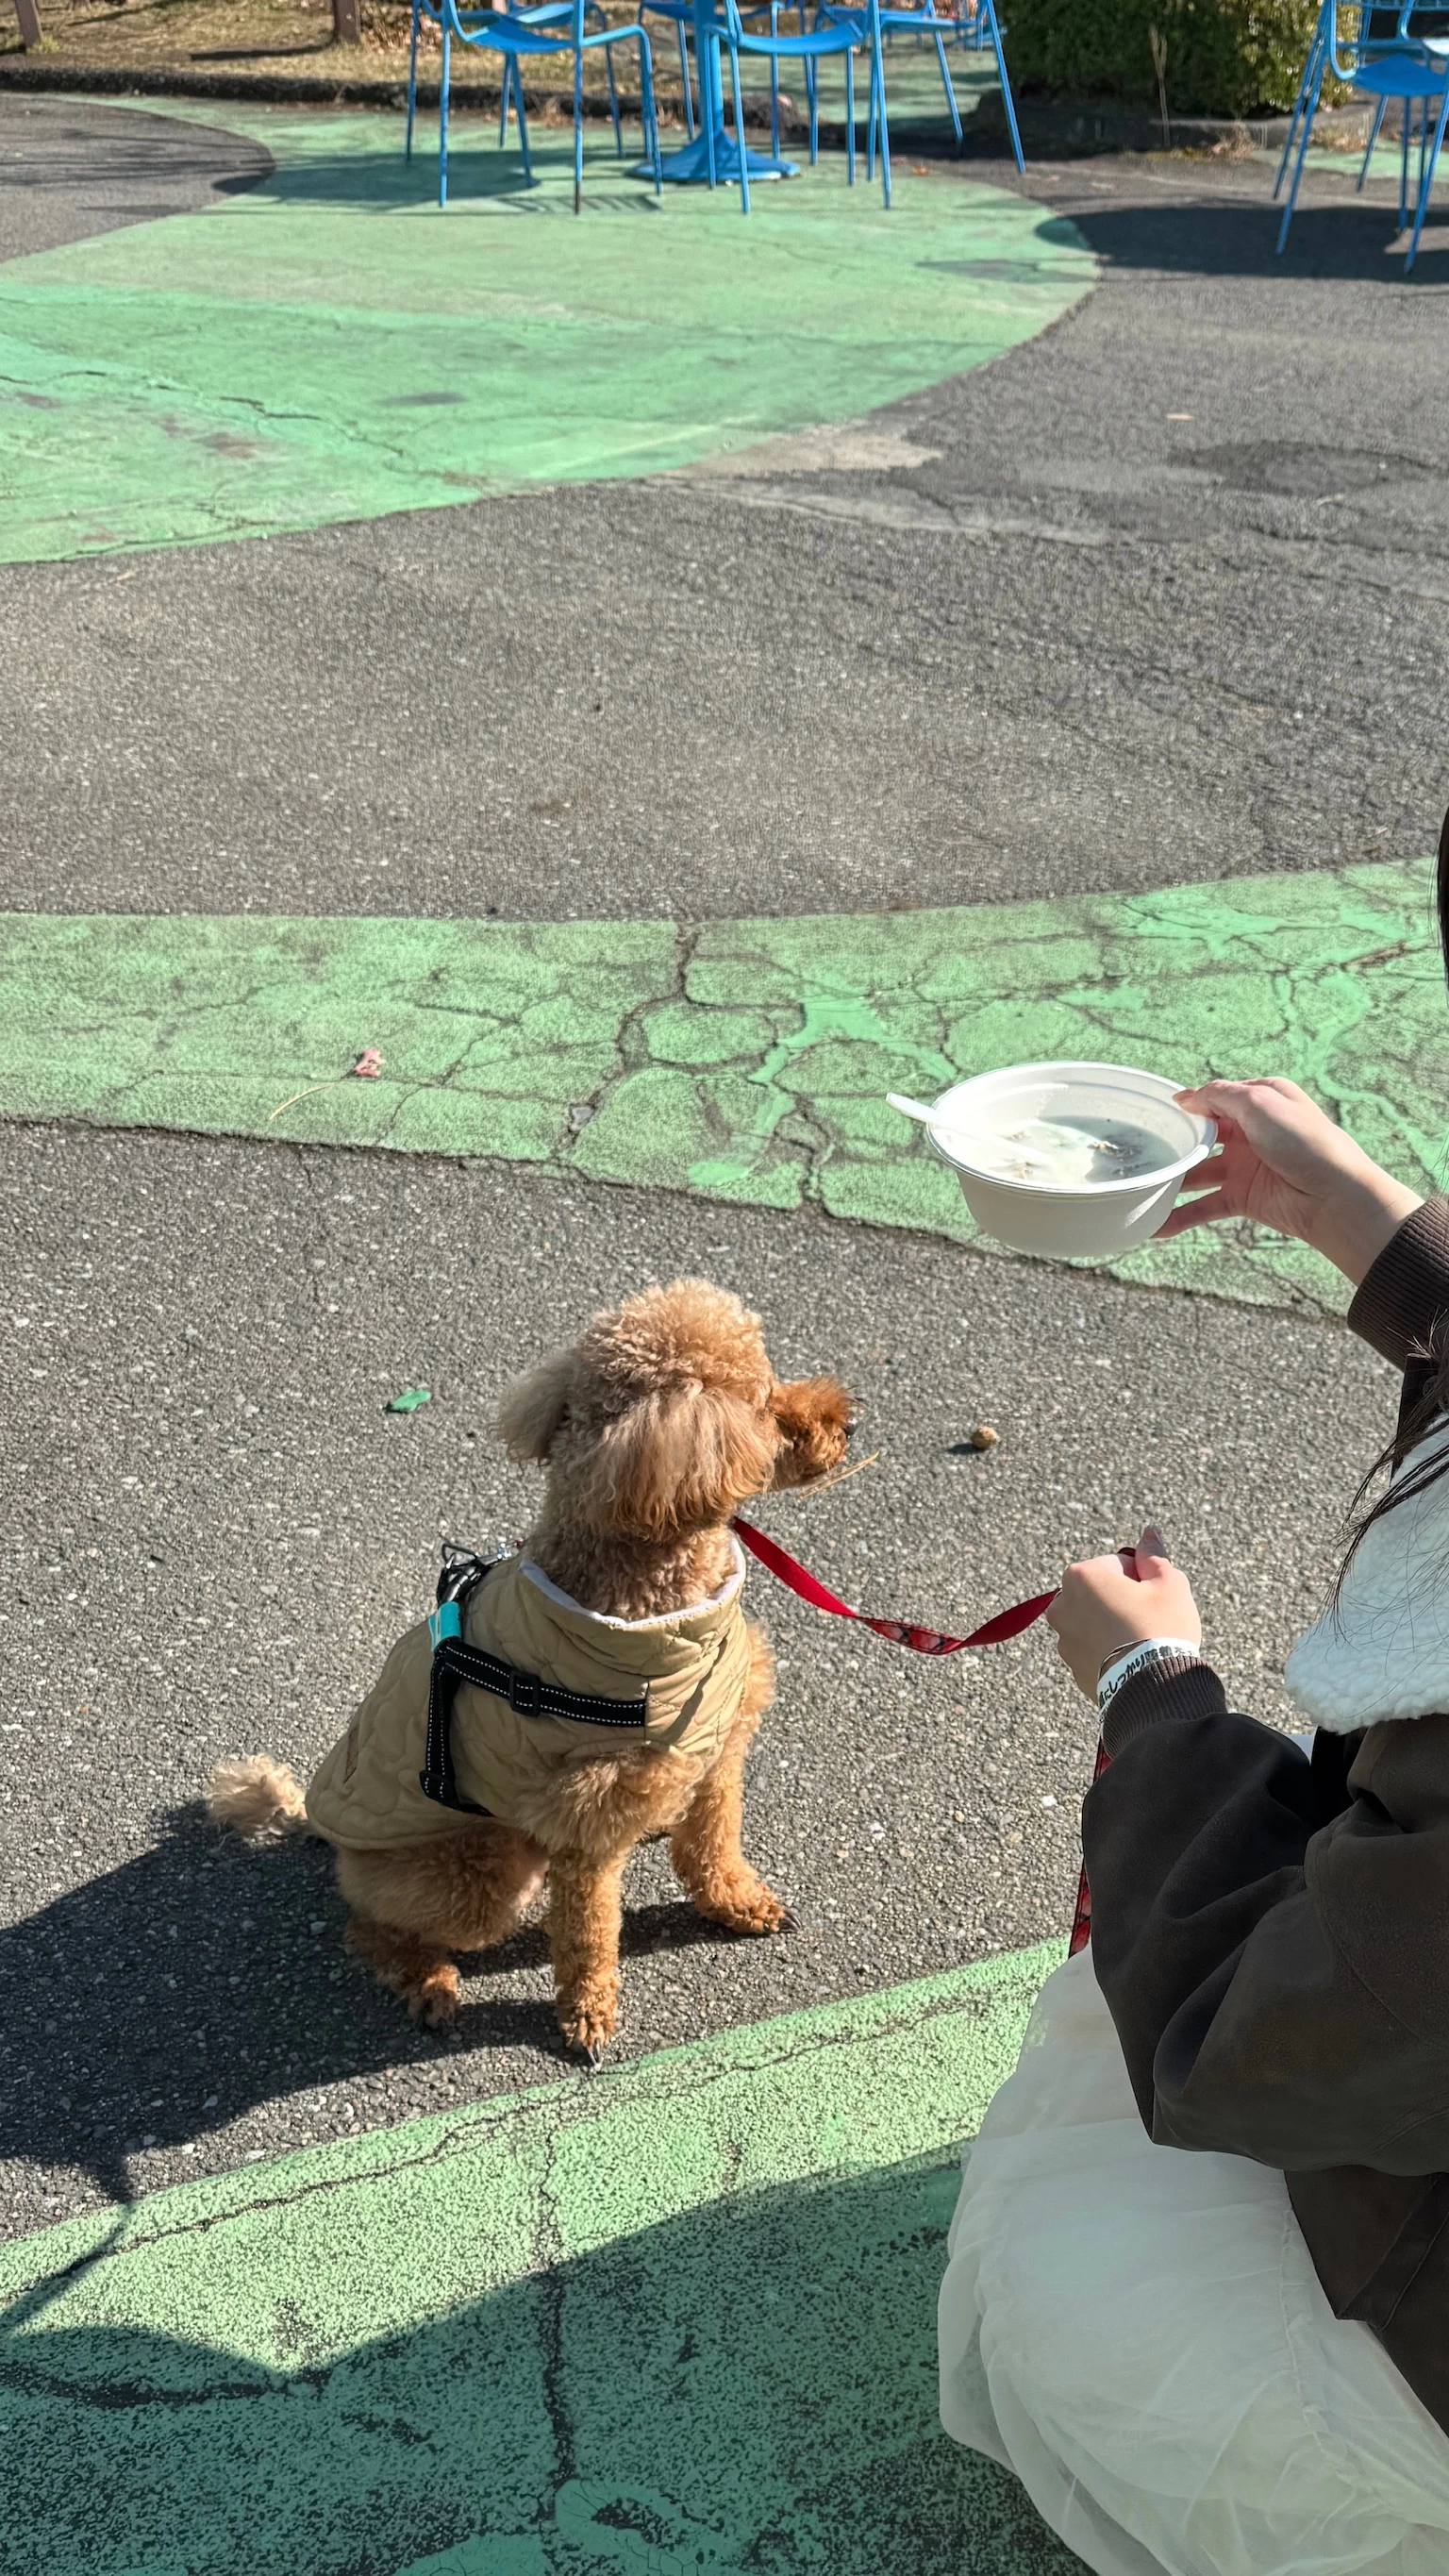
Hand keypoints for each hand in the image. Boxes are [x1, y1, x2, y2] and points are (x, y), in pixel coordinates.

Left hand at [1046, 1524, 1200, 1698]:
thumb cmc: (1161, 1629)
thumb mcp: (1168, 1584)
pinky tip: (1130, 1660)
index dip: (1140, 1578)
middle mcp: (1062, 1605)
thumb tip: (1149, 1533)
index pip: (1116, 1564)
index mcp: (1081, 1576)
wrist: (1152, 1689)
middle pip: (1101, 1592)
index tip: (1152, 1596)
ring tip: (1140, 1641)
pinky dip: (1108, 1649)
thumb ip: (1154, 1555)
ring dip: (1113, 1624)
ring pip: (1096, 1621)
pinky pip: (1093, 1648)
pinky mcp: (1072, 1666)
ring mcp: (1064, 1638)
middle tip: (1148, 1618)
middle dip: (1122, 1599)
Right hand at [1158, 1077, 1420, 1285]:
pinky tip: (1155, 1226)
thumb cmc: (1304, 1141)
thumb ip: (1219, 1095)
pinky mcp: (1242, 1198)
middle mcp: (1251, 1131)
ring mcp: (1245, 1166)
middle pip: (1202, 1134)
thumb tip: (1185, 1098)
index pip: (1215, 1097)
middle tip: (1140, 1148)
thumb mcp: (1260, 1102)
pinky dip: (1181, 1216)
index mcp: (1261, 1100)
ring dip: (1172, 1180)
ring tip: (1139, 1186)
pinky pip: (1204, 1205)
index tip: (1157, 1112)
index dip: (1189, 1104)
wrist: (1334, 1196)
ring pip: (1198, 1171)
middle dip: (1174, 1140)